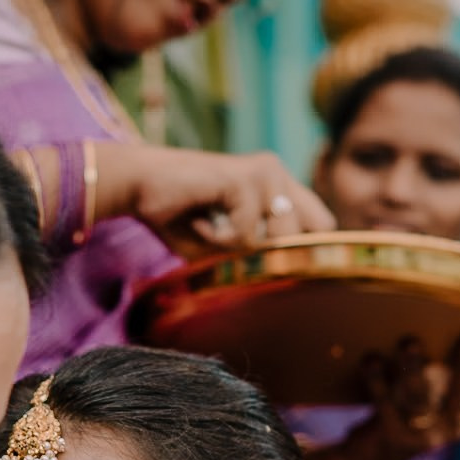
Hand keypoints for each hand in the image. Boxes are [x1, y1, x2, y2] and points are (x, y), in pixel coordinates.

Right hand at [96, 143, 332, 254]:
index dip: (309, 253)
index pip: (321, 224)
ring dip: (239, 248)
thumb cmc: (179, 215)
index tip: (285, 275)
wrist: (138, 184)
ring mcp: (264, 172)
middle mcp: (277, 173)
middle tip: (225, 245)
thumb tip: (285, 286)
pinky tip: (198, 219)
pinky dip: (218, 240)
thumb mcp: (225, 244)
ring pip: (277, 239)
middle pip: (304, 239)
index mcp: (278, 185)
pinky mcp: (244, 179)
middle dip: (269, 256)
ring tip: (208, 227)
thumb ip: (256, 257)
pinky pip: (247, 236)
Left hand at [361, 332, 459, 457]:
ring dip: (416, 368)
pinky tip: (371, 358)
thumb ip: (456, 369)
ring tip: (409, 343)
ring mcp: (425, 432)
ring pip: (422, 398)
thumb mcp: (440, 392)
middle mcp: (453, 422)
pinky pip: (385, 403)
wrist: (376, 455)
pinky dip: (378, 380)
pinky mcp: (394, 435)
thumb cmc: (412, 407)